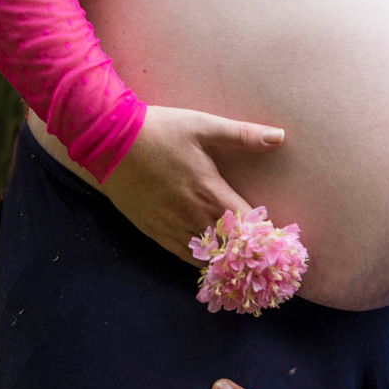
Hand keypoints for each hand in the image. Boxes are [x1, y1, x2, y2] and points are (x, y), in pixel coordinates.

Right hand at [100, 105, 284, 265]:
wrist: (109, 140)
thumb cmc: (160, 130)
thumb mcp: (203, 126)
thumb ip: (243, 135)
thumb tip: (279, 136)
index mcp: (212, 194)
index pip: (249, 228)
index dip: (265, 237)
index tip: (277, 241)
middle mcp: (194, 217)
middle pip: (231, 249)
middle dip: (249, 253)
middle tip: (263, 256)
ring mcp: (172, 228)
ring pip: (208, 260)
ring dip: (225, 260)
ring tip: (239, 261)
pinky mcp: (154, 232)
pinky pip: (183, 258)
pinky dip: (201, 263)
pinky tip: (211, 260)